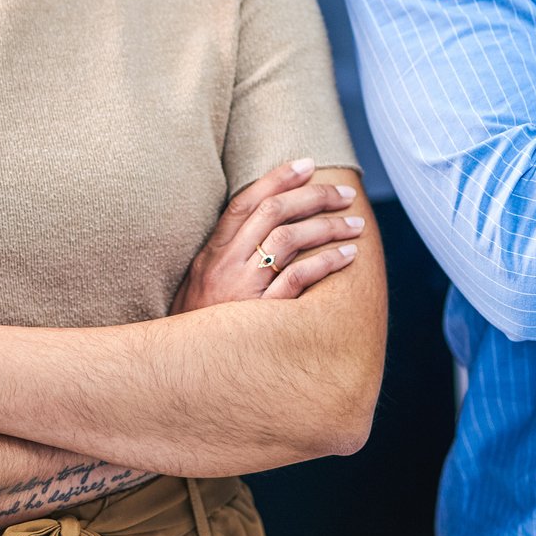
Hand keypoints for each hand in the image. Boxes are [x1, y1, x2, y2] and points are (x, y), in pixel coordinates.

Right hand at [172, 157, 365, 312]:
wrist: (181, 371)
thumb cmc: (198, 330)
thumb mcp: (203, 286)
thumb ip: (228, 259)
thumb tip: (263, 233)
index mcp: (212, 254)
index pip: (245, 202)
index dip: (277, 178)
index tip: (307, 164)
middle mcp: (225, 264)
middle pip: (273, 212)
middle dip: (314, 196)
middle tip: (346, 194)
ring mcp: (241, 288)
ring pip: (287, 239)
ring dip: (326, 226)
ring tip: (355, 225)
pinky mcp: (259, 314)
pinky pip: (296, 279)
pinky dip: (324, 263)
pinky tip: (347, 256)